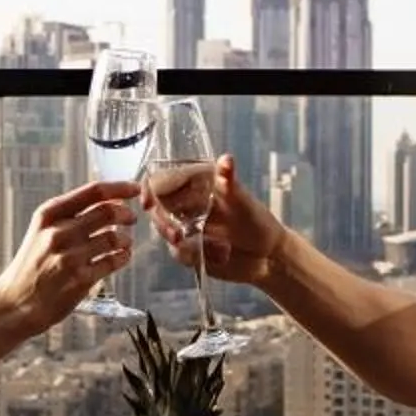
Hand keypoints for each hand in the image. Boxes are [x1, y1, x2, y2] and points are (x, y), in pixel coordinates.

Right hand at [0, 180, 139, 327]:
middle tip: (131, 218)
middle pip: (108, 211)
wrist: (15, 303)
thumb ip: (70, 216)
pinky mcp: (80, 279)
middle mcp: (58, 232)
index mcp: (48, 215)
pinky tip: (121, 256)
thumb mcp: (41, 232)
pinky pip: (114, 261)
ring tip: (124, 242)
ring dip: (126, 238)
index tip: (134, 188)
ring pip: (115, 237)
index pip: (93, 191)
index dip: (120, 188)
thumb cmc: (31, 267)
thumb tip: (108, 202)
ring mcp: (70, 256)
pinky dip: (123, 257)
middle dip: (126, 214)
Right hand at [151, 154, 287, 286]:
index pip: (162, 181)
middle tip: (176, 235)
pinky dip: (191, 256)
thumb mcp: (244, 202)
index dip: (149, 189)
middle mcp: (187, 204)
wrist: (268, 257)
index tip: (148, 202)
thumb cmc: (259, 222)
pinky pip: (177, 252)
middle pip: (156, 208)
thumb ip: (229, 183)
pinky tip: (217, 256)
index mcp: (196, 185)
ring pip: (164, 231)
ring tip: (198, 246)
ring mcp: (186, 227)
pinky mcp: (188, 250)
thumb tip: (226, 159)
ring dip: (176, 240)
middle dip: (162, 221)